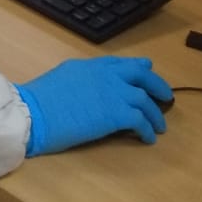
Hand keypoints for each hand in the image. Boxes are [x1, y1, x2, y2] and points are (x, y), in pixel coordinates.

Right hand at [14, 57, 172, 155]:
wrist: (35, 113)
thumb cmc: (40, 99)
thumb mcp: (63, 78)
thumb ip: (83, 79)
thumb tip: (93, 87)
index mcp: (90, 66)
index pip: (121, 63)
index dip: (138, 68)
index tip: (148, 71)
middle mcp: (106, 75)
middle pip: (142, 76)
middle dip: (157, 85)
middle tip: (166, 97)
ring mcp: (113, 93)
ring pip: (145, 100)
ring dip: (155, 114)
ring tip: (160, 126)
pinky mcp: (116, 115)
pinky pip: (141, 121)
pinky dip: (147, 131)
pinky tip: (148, 139)